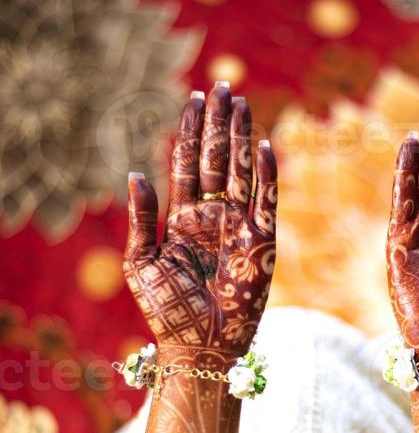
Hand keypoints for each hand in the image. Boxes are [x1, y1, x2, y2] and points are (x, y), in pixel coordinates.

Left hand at [124, 85, 276, 353]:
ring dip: (240, 138)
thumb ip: (142, 218)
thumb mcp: (141, 262)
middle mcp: (212, 218)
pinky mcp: (263, 244)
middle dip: (219, 124)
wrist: (200, 345)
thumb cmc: (167, 311)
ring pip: (242, 173)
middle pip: (217, 161)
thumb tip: (136, 173)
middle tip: (223, 87)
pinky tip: (263, 146)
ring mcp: (239, 228)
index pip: (189, 166)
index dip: (191, 133)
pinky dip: (266, 176)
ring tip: (241, 103)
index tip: (195, 98)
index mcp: (182, 220)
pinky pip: (268, 202)